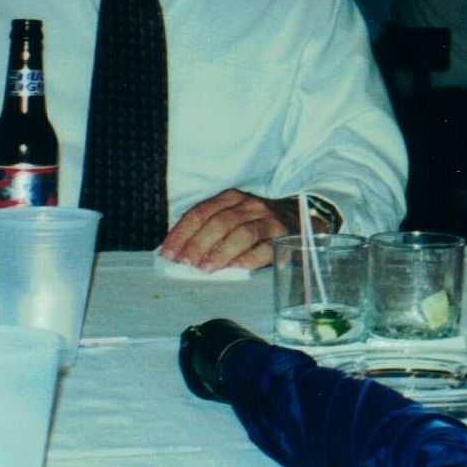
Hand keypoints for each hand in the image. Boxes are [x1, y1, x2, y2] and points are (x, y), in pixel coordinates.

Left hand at [158, 189, 315, 271]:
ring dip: (221, 252)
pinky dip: (250, 257)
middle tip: (186, 263)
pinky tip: (236, 268)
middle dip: (198, 243)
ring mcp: (268, 219)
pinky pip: (266, 247)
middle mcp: (249, 205)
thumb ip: (208, 230)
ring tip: (206, 268)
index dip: (181, 233)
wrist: (299, 220)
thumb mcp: (232, 217)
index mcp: (231, 198)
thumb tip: (177, 253)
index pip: (200, 213)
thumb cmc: (256, 223)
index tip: (168, 253)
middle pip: (220, 222)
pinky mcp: (284, 236)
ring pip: (242, 233)